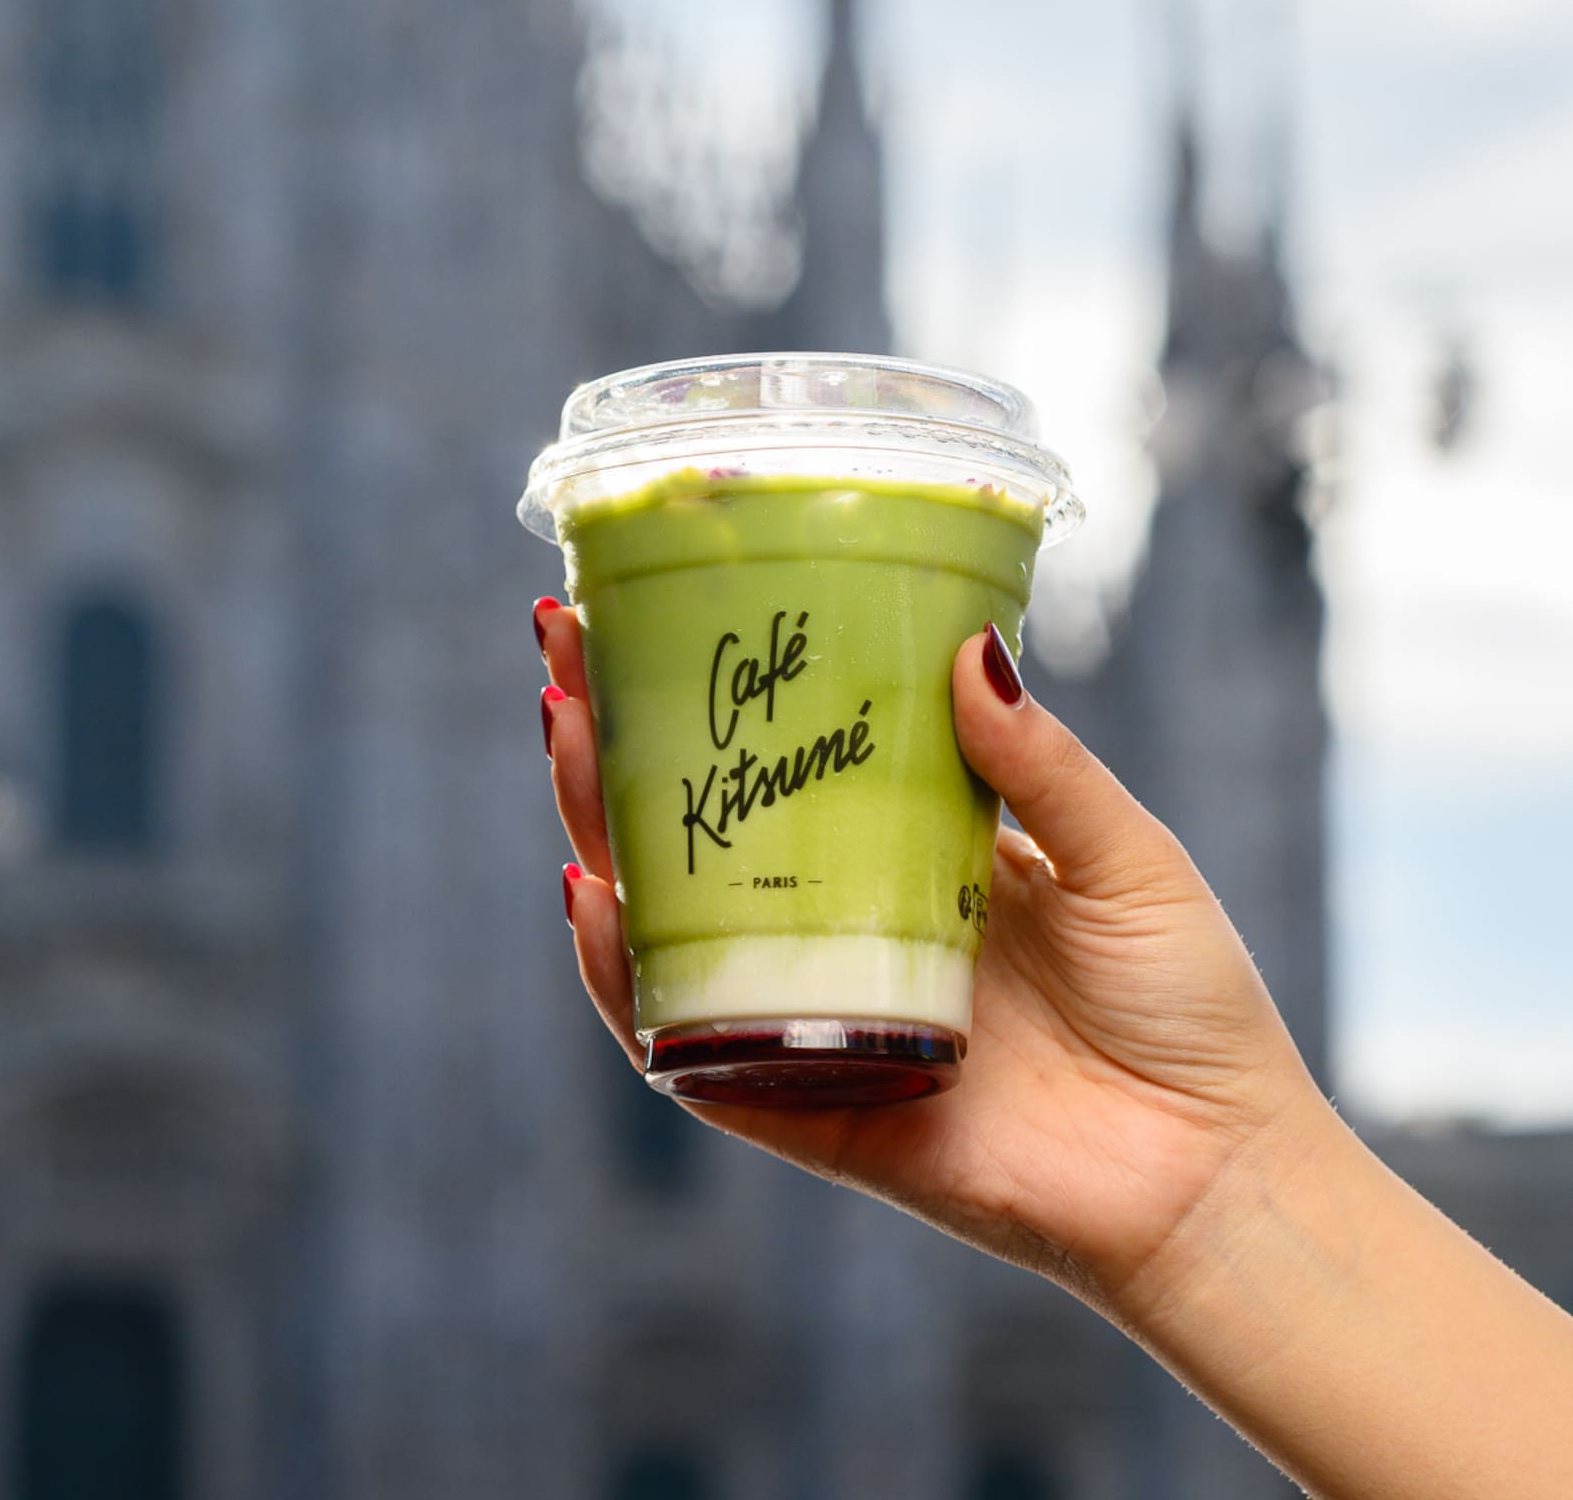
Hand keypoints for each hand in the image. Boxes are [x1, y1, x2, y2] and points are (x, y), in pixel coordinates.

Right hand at [539, 603, 1331, 1315]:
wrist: (1218, 1171)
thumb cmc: (1186, 1006)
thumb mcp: (1121, 854)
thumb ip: (1041, 765)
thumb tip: (968, 647)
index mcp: (913, 863)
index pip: (788, 765)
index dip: (715, 697)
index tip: (645, 611)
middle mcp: (849, 933)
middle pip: (701, 836)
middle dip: (618, 749)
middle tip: (566, 660)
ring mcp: (820, 1019)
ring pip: (674, 929)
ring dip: (600, 838)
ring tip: (564, 742)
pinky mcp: (812, 1109)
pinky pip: (694, 1052)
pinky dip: (629, 986)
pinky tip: (594, 904)